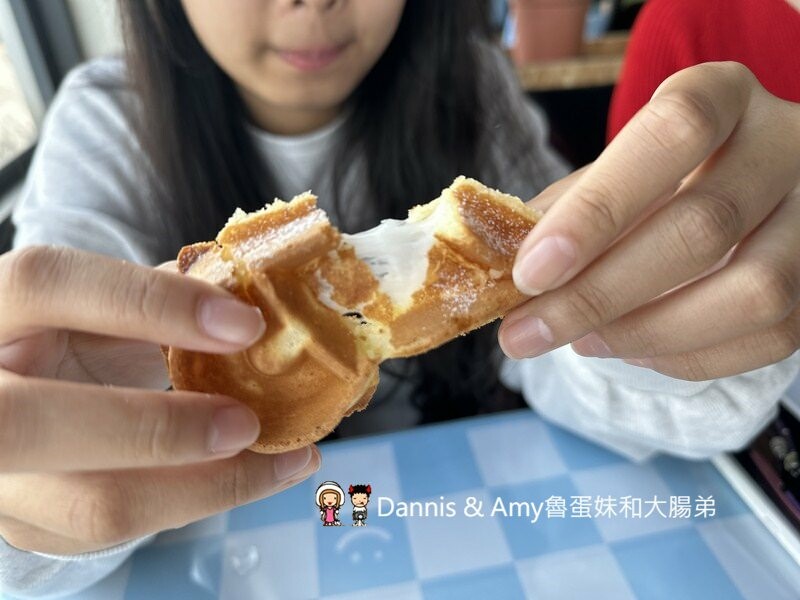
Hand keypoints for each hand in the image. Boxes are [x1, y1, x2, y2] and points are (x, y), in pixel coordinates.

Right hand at [0, 246, 319, 553]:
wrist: (24, 400)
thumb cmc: (75, 335)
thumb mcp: (102, 302)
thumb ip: (164, 291)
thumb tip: (256, 289)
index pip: (49, 286)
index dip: (149, 301)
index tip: (246, 323)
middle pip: (36, 424)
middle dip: (161, 429)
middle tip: (250, 423)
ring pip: (92, 505)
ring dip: (205, 486)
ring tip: (280, 460)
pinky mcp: (32, 525)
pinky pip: (123, 534)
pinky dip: (199, 503)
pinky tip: (252, 477)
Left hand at [499, 62, 799, 380]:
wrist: (747, 189)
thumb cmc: (661, 177)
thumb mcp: (615, 169)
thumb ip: (564, 206)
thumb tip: (497, 259)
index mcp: (722, 96)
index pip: (672, 135)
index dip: (597, 209)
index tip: (529, 271)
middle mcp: (786, 145)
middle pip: (703, 227)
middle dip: (598, 295)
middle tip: (525, 333)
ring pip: (754, 292)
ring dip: (647, 332)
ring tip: (581, 342)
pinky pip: (771, 336)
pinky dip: (689, 356)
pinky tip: (633, 348)